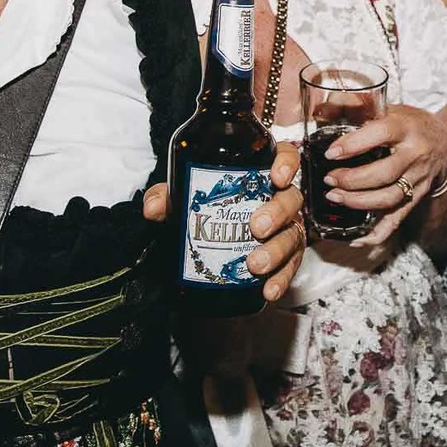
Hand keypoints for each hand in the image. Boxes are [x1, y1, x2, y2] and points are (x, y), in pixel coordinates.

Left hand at [144, 144, 306, 302]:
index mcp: (261, 176)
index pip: (285, 157)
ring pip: (293, 235)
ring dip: (277, 250)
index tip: (276, 177)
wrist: (215, 242)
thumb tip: (153, 208)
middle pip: (291, 199)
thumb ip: (169, 197)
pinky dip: (281, 279)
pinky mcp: (287, 257)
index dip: (286, 163)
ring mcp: (286, 228)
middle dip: (277, 213)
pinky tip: (268, 289)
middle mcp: (280, 200)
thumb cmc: (211, 209)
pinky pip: (290, 267)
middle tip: (257, 227)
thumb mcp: (188, 198)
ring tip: (255, 263)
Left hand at [319, 104, 446, 248]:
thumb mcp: (390, 109)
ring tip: (335, 197)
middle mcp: (415, 155)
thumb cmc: (410, 123)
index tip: (331, 153)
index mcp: (406, 128)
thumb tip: (320, 110)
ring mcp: (418, 180)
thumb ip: (357, 109)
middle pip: (384, 173)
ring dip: (359, 202)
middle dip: (352, 180)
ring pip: (389, 198)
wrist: (443, 142)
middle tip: (329, 179)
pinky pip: (396, 221)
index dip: (354, 145)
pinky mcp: (416, 199)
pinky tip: (355, 238)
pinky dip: (375, 234)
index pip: (381, 134)